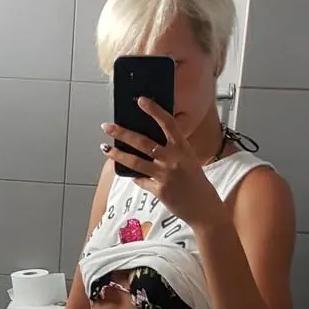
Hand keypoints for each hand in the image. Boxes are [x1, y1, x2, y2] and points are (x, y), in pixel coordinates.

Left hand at [100, 98, 228, 229]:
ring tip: (105, 148)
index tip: (141, 100)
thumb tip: (147, 141)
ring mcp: (165, 175)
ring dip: (117, 154)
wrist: (203, 207)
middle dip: (122, 133)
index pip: (168, 124)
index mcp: (183, 148)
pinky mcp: (159, 190)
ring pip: (135, 161)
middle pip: (143, 142)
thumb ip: (171, 149)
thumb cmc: (195, 181)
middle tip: (107, 126)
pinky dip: (133, 176)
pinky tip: (126, 172)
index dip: (154, 111)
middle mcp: (174, 159)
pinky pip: (140, 180)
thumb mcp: (188, 159)